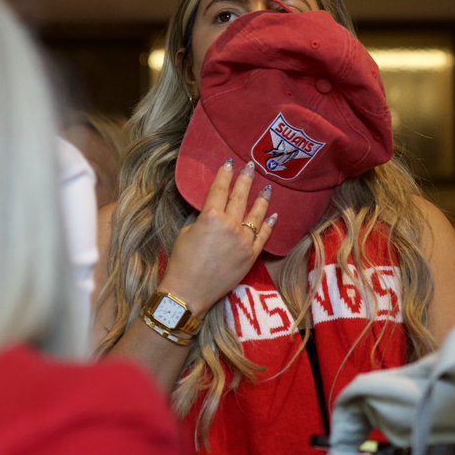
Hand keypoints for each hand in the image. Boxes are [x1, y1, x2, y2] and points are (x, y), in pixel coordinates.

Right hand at [161, 159, 276, 315]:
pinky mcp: (251, 255)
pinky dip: (269, 224)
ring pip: (256, 214)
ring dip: (261, 199)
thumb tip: (212, 211)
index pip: (219, 189)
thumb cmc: (181, 262)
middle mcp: (230, 225)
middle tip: (251, 166)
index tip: (230, 162)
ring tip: (267, 187)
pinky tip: (273, 214)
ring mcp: (244, 240)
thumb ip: (201, 218)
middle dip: (245, 179)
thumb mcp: (186, 232)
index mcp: (211, 216)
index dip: (225, 174)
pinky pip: (264, 236)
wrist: (189, 292)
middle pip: (240, 197)